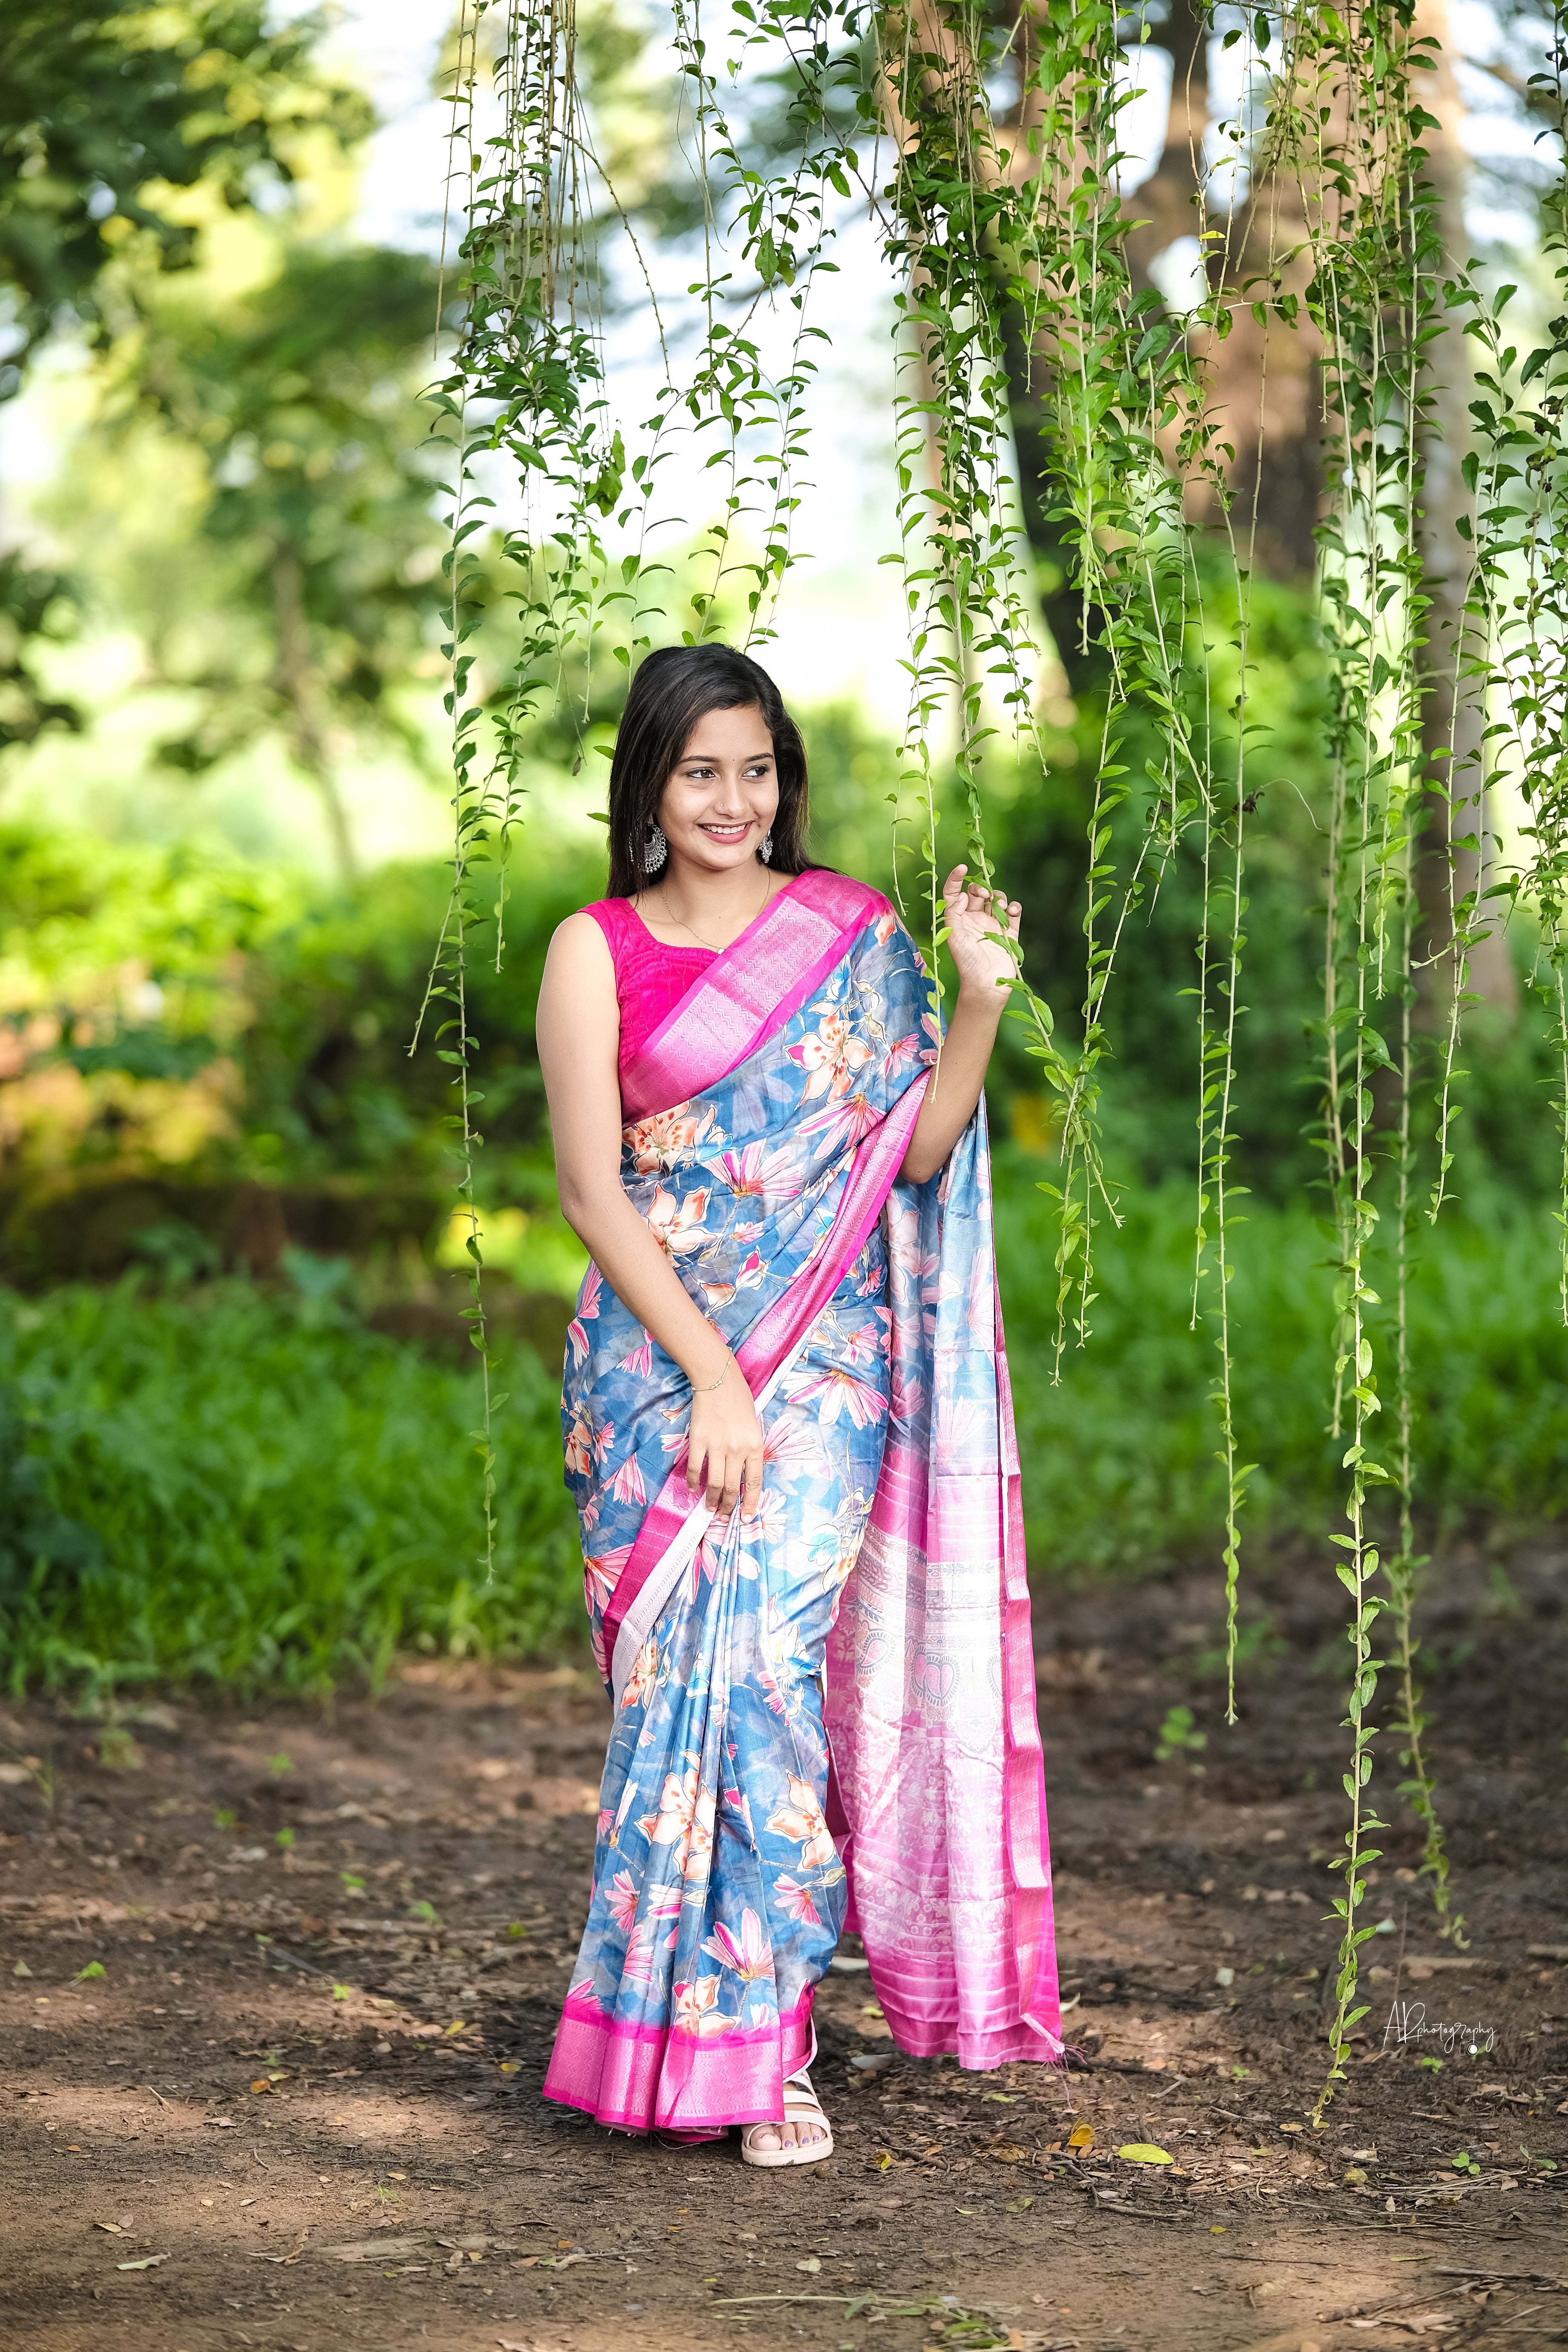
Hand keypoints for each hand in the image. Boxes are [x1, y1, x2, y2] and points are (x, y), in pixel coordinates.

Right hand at [686, 1358, 765, 1520]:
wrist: (719, 1380)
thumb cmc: (739, 1400)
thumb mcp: (753, 1426)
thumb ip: (749, 1449)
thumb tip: (741, 1473)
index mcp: (755, 1446)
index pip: (755, 1483)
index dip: (749, 1503)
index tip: (744, 1518)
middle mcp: (737, 1449)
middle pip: (733, 1487)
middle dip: (728, 1507)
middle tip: (722, 1516)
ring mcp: (717, 1446)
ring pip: (715, 1483)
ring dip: (711, 1500)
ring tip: (709, 1508)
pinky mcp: (698, 1441)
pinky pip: (695, 1468)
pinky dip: (693, 1482)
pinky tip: (692, 1488)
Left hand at [942, 866, 1020, 1005]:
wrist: (986, 984)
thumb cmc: (966, 961)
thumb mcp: (953, 934)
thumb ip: (954, 911)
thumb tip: (964, 894)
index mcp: (959, 918)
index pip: (955, 893)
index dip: (956, 879)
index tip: (962, 868)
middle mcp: (975, 919)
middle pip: (979, 893)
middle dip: (981, 887)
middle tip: (983, 893)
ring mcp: (993, 924)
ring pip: (997, 900)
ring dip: (998, 897)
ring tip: (997, 908)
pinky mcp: (1010, 932)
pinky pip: (1014, 912)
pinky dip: (1013, 907)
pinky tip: (1011, 911)